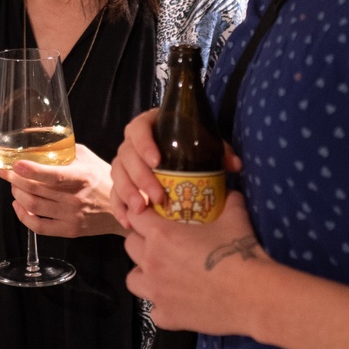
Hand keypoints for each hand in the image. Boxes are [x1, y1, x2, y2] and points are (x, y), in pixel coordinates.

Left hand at [0, 143, 121, 237]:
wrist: (124, 207)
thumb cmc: (102, 178)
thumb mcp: (87, 157)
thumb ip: (63, 148)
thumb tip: (33, 137)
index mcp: (82, 177)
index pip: (53, 175)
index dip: (31, 170)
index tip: (14, 163)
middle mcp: (76, 198)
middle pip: (35, 190)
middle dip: (12, 178)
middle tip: (4, 170)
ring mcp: (72, 216)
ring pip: (32, 206)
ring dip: (16, 193)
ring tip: (14, 185)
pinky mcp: (70, 230)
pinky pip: (38, 227)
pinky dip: (22, 216)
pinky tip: (18, 205)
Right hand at [110, 107, 240, 231]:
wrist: (181, 156)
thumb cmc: (192, 146)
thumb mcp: (206, 144)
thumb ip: (220, 151)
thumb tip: (234, 164)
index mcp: (148, 127)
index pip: (138, 130)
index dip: (144, 144)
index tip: (156, 161)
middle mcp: (131, 143)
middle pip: (126, 156)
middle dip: (140, 177)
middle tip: (158, 196)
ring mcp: (124, 163)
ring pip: (117, 175)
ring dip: (127, 193)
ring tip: (141, 209)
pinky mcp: (121, 182)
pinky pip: (114, 194)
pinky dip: (119, 208)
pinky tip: (128, 221)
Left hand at [123, 190, 268, 334]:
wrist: (253, 296)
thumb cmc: (240, 254)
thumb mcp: (235, 219)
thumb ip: (228, 202)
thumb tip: (231, 192)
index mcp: (161, 235)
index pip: (135, 216)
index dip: (142, 214)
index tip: (151, 216)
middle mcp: (151, 262)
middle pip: (130, 246)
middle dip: (141, 242)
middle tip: (160, 245)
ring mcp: (156, 292)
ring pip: (133, 278)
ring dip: (144, 274)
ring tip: (162, 274)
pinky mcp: (166, 317)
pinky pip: (154, 310)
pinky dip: (163, 306)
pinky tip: (178, 303)